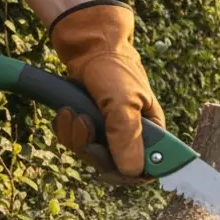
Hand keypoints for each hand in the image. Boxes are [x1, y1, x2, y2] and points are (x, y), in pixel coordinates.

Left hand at [49, 1, 164, 179]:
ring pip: (91, 155)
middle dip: (95, 150)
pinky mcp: (89, 125)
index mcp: (153, 131)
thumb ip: (128, 137)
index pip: (148, 168)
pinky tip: (67, 112)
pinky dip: (67, 130)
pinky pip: (76, 143)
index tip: (110, 169)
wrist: (88, 45)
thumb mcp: (123, 102)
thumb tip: (133, 172)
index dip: (130, 174)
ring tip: (74, 113)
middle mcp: (133, 134)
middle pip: (114, 166)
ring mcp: (109, 131)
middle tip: (86, 127)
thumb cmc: (113, 68)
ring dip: (77, 137)